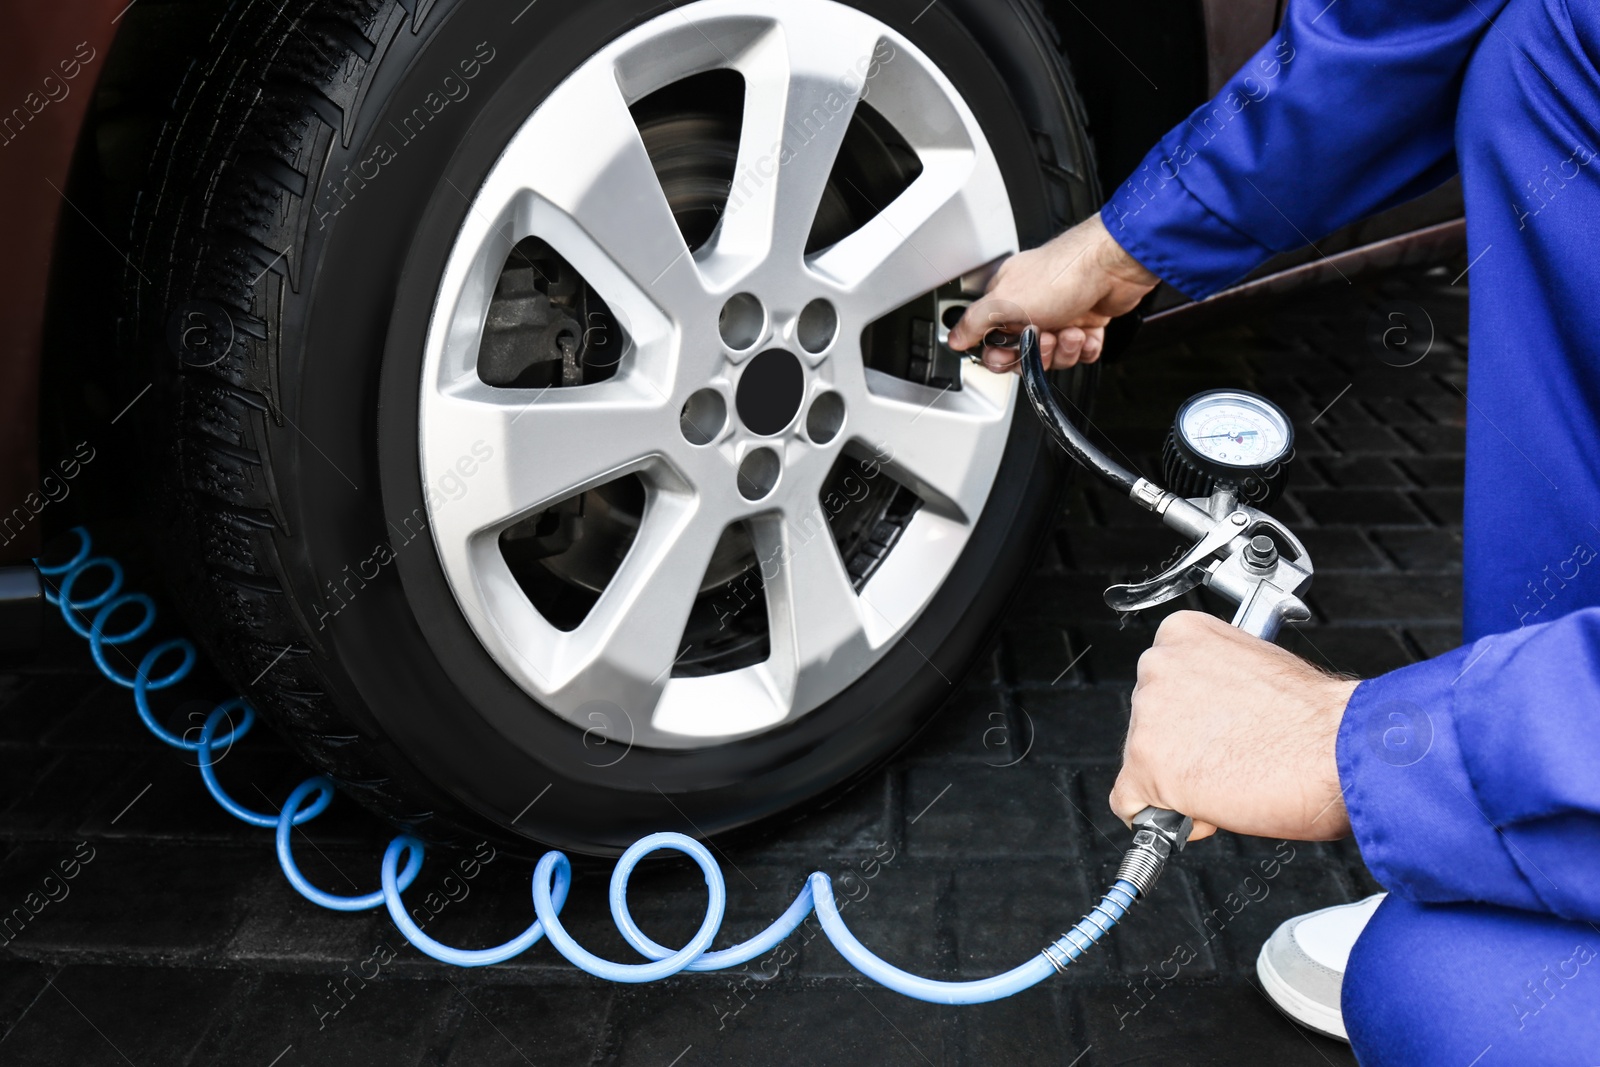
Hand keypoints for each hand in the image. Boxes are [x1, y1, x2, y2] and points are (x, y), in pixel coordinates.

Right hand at [948, 212, 1159, 373]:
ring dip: (1064, 349)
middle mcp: (1032, 307)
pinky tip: (1087, 334)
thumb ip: (974, 322)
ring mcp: (1061, 315)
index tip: (1011, 352)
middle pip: (1024, 354)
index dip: (1002, 354)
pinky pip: (1081, 352)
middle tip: (1044, 338)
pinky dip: (1086, 348)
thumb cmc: (1063, 273)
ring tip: (1071, 330)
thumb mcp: (1005, 300)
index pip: (993, 340)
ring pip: (1054, 356)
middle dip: (1037, 353)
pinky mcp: (1087, 322)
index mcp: (1007, 299)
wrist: (1114, 266)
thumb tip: (954, 338)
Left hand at [1109, 611, 1359, 842]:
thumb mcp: (1261, 669)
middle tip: (1233, 757)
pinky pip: (1130, 803)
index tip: (1220, 730)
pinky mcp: (1145, 764)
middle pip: (1148, 723)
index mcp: (1183, 635)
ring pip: (1142, 763)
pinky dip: (1164, 817)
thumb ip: (1219, 684)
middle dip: (1184, 749)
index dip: (1193, 719)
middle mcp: (1157, 665)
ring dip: (1180, 782)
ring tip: (1233, 777)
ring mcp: (1147, 714)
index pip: (1163, 683)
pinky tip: (1205, 808)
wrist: (1337, 750)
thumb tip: (1207, 714)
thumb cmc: (1317, 718)